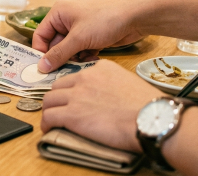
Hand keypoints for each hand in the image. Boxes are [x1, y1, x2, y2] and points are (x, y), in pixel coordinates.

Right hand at [32, 0, 144, 71]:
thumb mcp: (79, 38)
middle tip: (64, 71)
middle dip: (61, 57)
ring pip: (68, 50)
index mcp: (58, 14)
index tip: (43, 69)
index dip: (41, 52)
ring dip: (74, 58)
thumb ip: (59, 54)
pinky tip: (94, 56)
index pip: (40, 35)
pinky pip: (80, 51)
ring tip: (84, 61)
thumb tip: (41, 67)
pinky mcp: (90, 37)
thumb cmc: (104, 20)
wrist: (135, 17)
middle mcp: (66, 20)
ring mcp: (79, 29)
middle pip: (54, 45)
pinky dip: (85, 56)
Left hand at [41, 61, 161, 151]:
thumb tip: (107, 96)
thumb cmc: (148, 106)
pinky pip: (49, 116)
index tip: (75, 98)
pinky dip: (46, 123)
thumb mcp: (128, 82)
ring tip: (53, 120)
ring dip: (50, 110)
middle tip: (60, 109)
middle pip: (59, 86)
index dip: (74, 89)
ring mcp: (76, 95)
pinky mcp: (71, 114)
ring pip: (49, 99)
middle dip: (58, 98)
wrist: (151, 118)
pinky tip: (49, 128)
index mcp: (101, 68)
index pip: (77, 76)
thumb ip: (112, 84)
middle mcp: (85, 77)